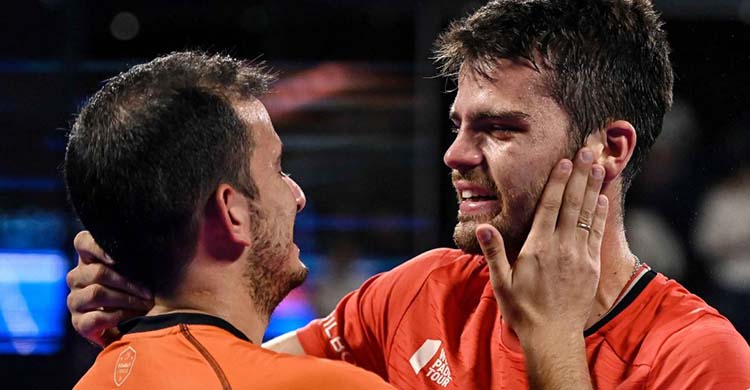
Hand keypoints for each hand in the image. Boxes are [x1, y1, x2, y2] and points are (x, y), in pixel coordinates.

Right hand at [66, 231, 153, 346]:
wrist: (147, 325)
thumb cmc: (150, 289)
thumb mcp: (149, 268)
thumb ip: (146, 250)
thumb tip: (157, 231)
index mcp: (92, 258)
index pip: (83, 242)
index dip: (97, 247)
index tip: (118, 259)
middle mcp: (78, 277)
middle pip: (97, 272)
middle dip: (128, 283)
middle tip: (150, 293)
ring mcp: (76, 301)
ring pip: (96, 293)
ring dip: (127, 300)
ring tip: (146, 306)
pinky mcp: (79, 323)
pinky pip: (94, 318)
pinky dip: (117, 318)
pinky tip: (131, 320)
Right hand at [476, 148, 607, 339]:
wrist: (552, 336)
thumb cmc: (523, 310)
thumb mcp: (501, 283)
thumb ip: (494, 252)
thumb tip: (483, 227)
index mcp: (538, 248)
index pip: (550, 207)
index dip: (558, 182)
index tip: (564, 161)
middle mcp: (562, 248)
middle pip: (573, 204)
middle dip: (580, 175)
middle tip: (588, 151)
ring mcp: (579, 256)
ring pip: (588, 215)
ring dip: (593, 188)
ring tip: (599, 165)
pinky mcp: (591, 267)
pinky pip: (597, 233)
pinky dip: (599, 213)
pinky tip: (601, 198)